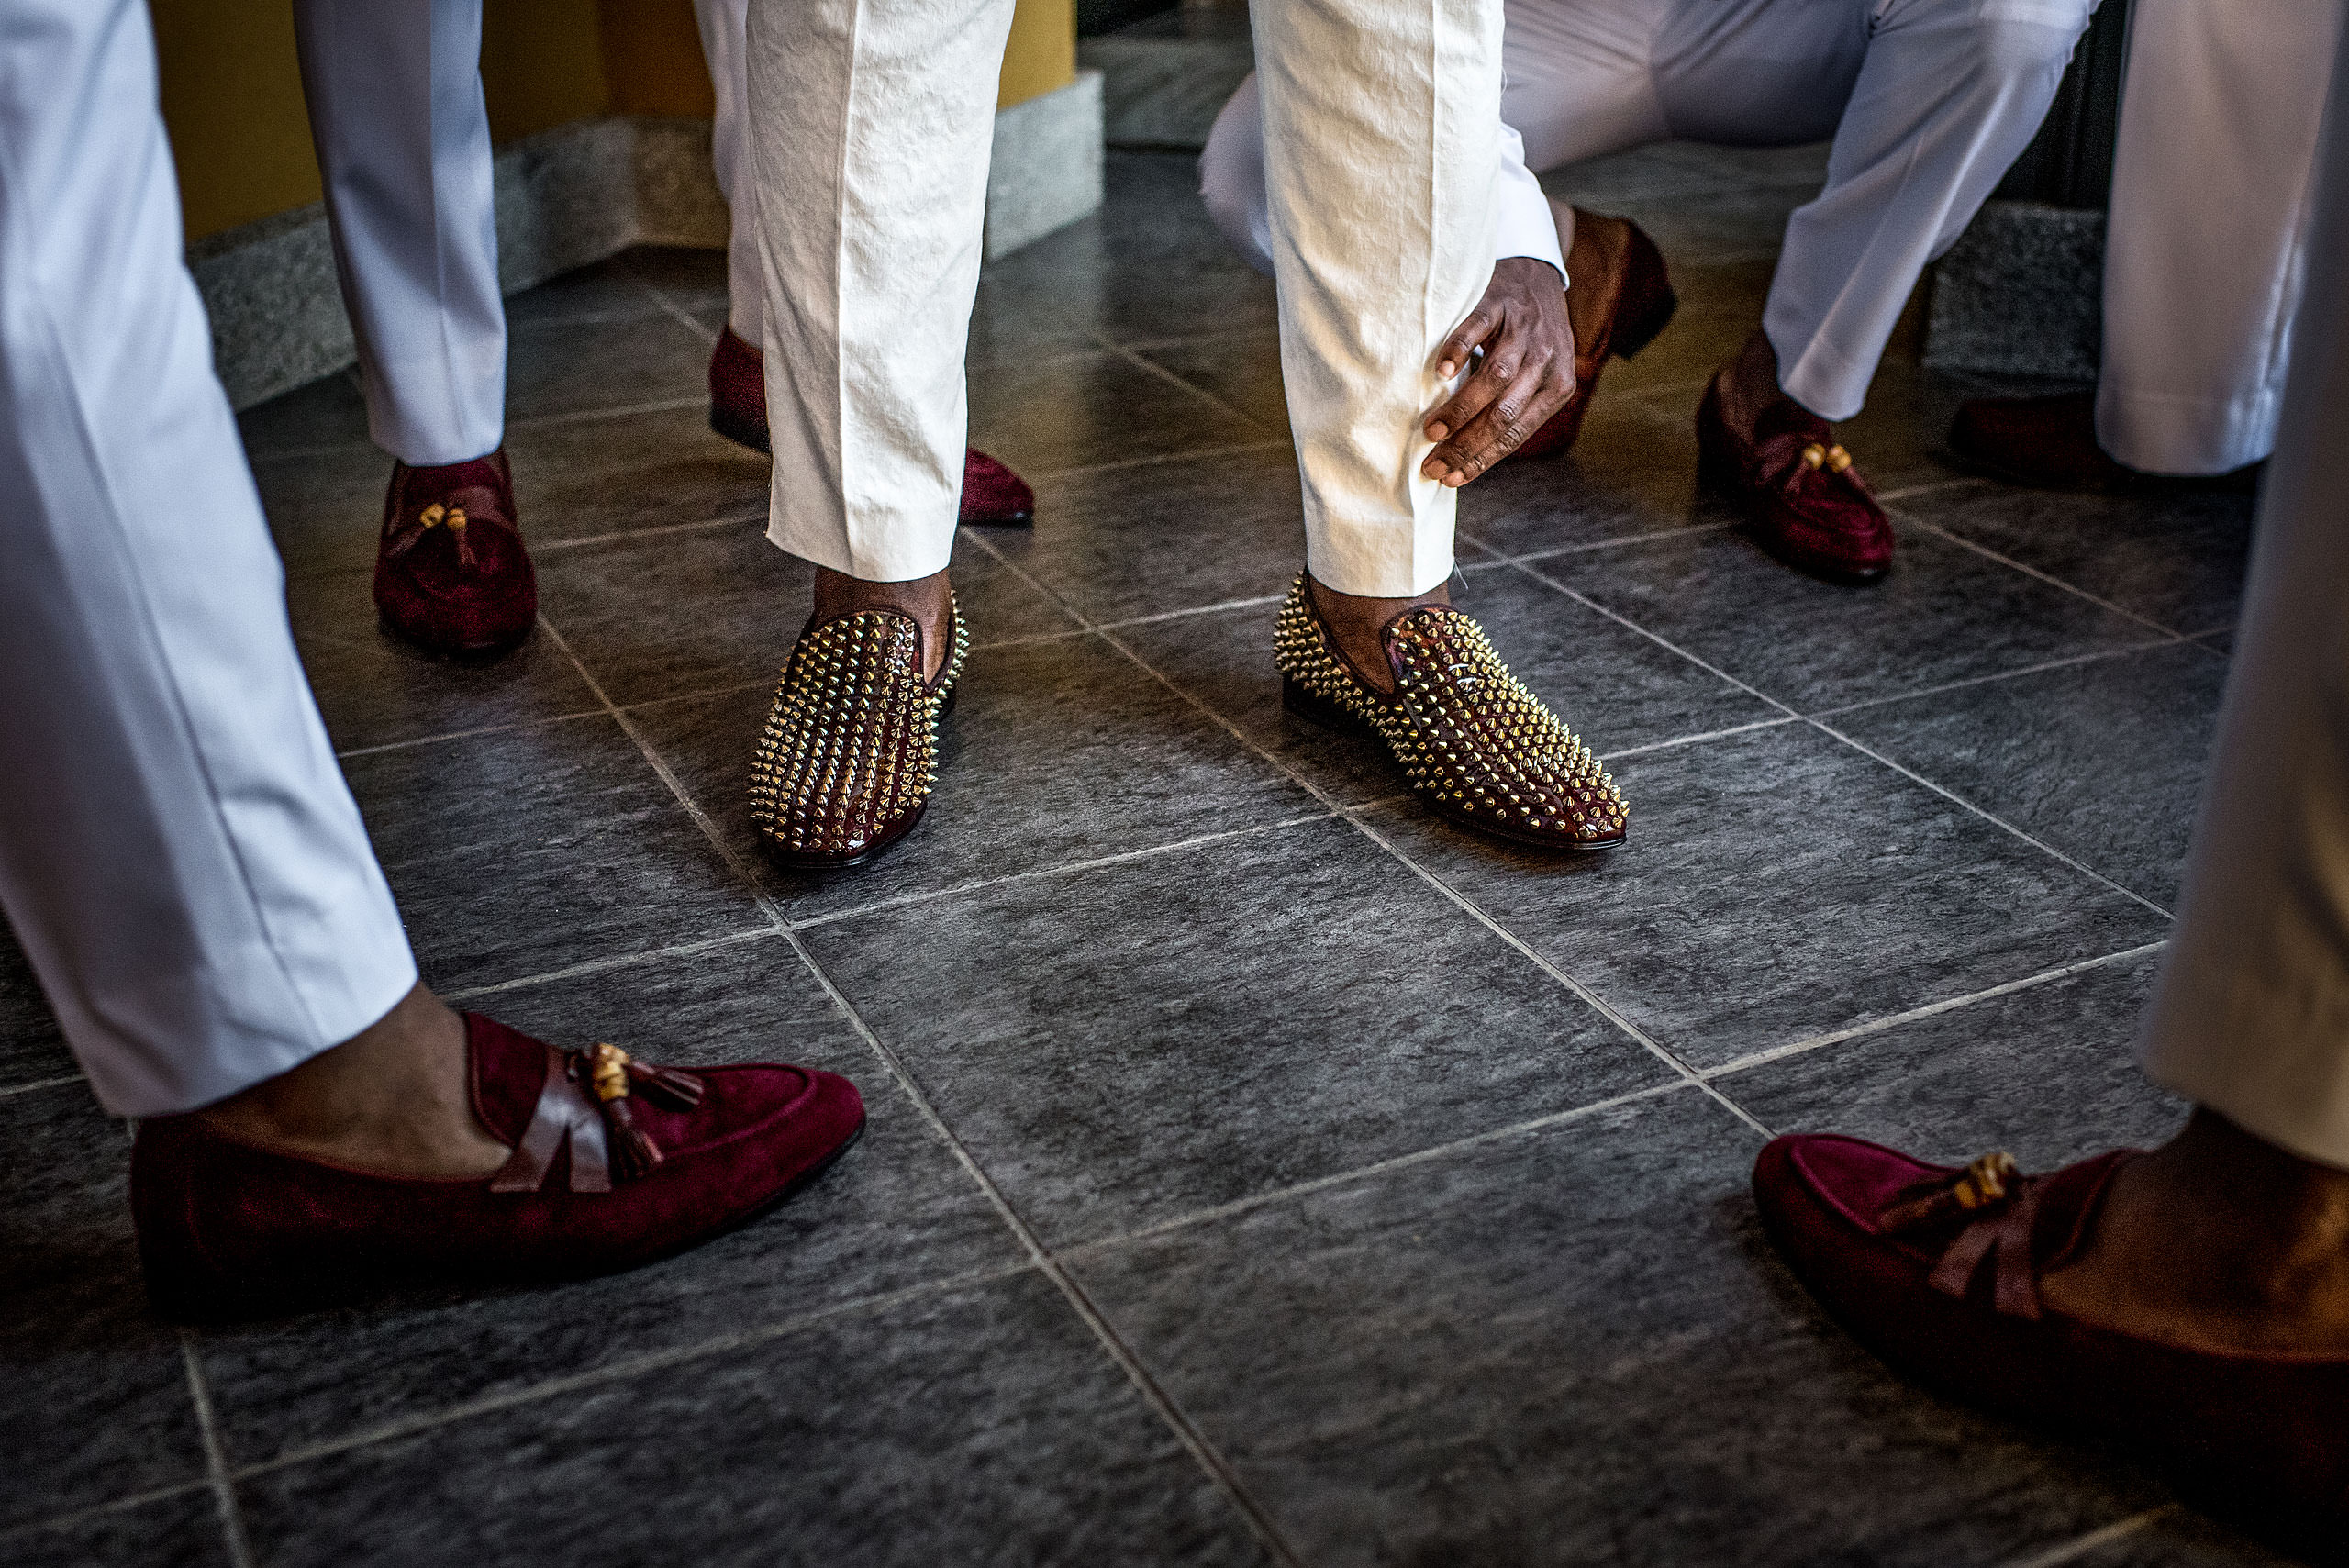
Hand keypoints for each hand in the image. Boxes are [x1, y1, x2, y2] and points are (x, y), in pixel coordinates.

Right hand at [1421, 258, 1575, 486]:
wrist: (1536, 275)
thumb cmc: (1529, 338)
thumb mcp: (1538, 375)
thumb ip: (1516, 408)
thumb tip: (1469, 456)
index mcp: (1558, 387)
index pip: (1516, 435)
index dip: (1482, 460)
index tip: (1451, 478)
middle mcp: (1545, 360)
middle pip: (1504, 413)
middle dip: (1466, 445)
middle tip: (1433, 463)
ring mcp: (1524, 330)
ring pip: (1494, 378)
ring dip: (1460, 409)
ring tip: (1432, 430)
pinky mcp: (1501, 302)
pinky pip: (1479, 329)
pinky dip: (1460, 352)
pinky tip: (1441, 373)